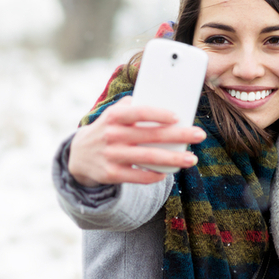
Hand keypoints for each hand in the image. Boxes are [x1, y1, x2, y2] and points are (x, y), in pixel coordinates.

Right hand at [67, 97, 206, 186]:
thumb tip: (163, 102)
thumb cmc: (107, 130)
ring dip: (173, 159)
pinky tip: (167, 172)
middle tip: (200, 135)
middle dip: (179, 135)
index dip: (157, 114)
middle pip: (151, 136)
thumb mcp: (113, 114)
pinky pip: (137, 176)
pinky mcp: (111, 174)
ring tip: (192, 159)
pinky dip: (153, 175)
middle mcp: (112, 135)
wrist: (78, 155)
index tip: (178, 116)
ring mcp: (111, 156)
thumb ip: (133, 107)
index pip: (138, 112)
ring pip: (148, 158)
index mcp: (114, 116)